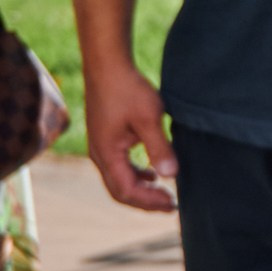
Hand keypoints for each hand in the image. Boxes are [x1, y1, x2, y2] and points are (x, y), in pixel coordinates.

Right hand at [84, 54, 177, 212]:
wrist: (107, 64)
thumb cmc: (127, 88)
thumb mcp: (148, 117)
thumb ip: (159, 147)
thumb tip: (171, 175)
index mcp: (106, 153)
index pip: (126, 191)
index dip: (149, 201)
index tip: (172, 203)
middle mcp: (99, 154)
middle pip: (119, 190)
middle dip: (144, 201)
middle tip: (170, 206)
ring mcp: (100, 146)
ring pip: (118, 179)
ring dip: (140, 188)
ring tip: (163, 193)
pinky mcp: (105, 138)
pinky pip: (118, 166)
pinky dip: (134, 174)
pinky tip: (150, 172)